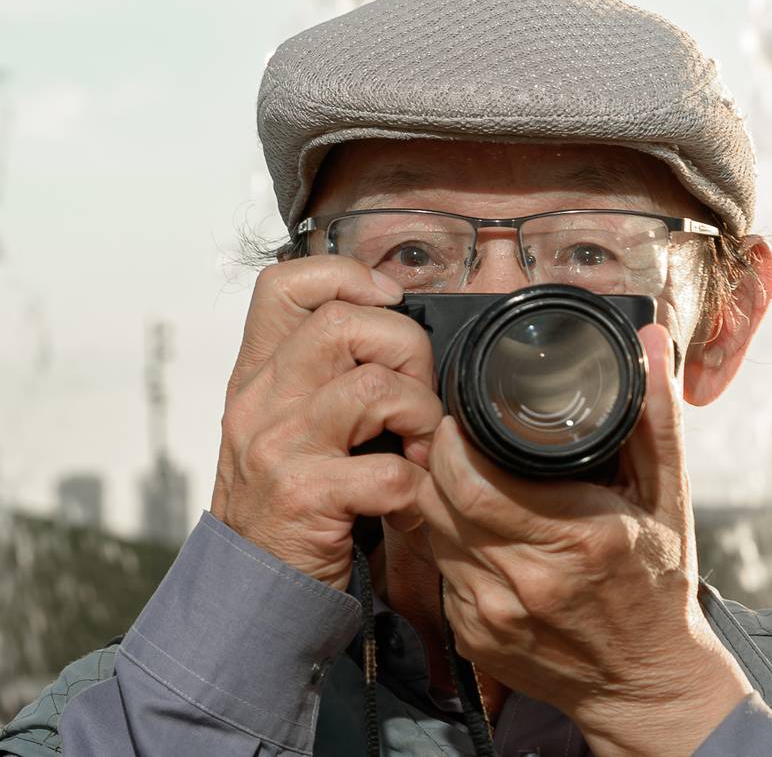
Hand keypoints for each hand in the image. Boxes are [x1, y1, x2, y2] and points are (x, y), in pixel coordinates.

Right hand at [211, 255, 442, 590]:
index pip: (285, 284)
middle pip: (345, 323)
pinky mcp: (307, 499)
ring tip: (420, 446)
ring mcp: (281, 448)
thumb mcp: (282, 424)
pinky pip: (390, 471)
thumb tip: (395, 327)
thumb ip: (321, 374)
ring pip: (375, 386)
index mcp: (257, 374)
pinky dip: (417, 487)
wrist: (247, 596)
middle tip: (416, 395)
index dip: (346, 276)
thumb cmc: (284, 503)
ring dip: (421, 415)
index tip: (386, 301)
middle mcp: (261, 401)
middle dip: (406, 349)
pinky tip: (409, 501)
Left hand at [416, 324, 750, 756]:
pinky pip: (439, 570)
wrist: (648, 684)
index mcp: (576, 538)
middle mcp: (527, 580)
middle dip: (436, 456)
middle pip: (440, 499)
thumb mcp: (667, 494)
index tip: (457, 410)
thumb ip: (655, 415)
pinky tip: (471, 523)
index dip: (452, 438)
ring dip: (435, 495)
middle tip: (449, 429)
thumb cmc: (658, 583)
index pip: (473, 479)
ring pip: (430, 532)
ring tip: (456, 468)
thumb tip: (649, 344)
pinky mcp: (475, 640)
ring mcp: (495, 616)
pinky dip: (445, 539)